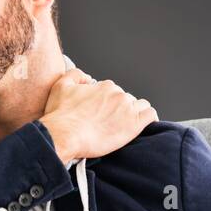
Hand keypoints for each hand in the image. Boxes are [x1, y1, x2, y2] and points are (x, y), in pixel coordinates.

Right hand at [39, 71, 157, 162]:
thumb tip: (87, 77)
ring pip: (140, 106)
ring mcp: (127, 109)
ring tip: (123, 124)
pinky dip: (148, 118)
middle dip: (119, 108)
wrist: (64, 135)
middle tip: (108, 121)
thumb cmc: (60, 115)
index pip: (113, 91)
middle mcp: (118, 95)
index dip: (107, 102)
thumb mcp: (60, 86)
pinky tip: (142, 124)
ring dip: (134, 112)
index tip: (100, 113)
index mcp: (105, 87)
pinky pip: (150, 116)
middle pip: (126, 99)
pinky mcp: (134, 125)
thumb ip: (75, 75)